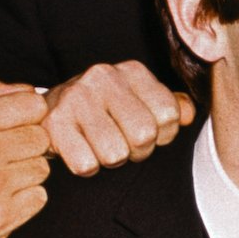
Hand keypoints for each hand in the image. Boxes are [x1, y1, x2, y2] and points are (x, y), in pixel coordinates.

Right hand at [0, 77, 50, 237]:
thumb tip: (30, 89)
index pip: (34, 105)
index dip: (28, 116)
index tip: (14, 127)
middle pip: (41, 137)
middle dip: (26, 147)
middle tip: (2, 158)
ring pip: (42, 168)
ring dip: (26, 174)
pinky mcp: (3, 215)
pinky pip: (39, 196)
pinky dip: (25, 200)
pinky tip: (1, 199)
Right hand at [42, 60, 195, 176]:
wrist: (50, 109)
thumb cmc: (105, 109)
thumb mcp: (141, 100)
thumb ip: (171, 106)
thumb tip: (189, 115)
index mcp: (132, 71)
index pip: (169, 114)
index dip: (163, 134)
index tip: (148, 133)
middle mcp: (104, 77)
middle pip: (143, 135)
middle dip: (138, 151)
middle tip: (125, 145)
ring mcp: (76, 98)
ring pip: (115, 153)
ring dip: (111, 160)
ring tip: (102, 147)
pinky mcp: (54, 123)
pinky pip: (86, 164)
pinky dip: (88, 166)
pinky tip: (82, 150)